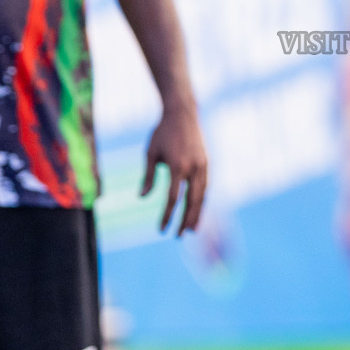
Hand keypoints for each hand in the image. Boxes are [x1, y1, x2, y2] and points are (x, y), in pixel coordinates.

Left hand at [141, 107, 207, 233]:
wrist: (182, 112)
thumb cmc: (162, 132)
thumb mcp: (151, 153)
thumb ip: (148, 176)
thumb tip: (142, 198)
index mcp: (177, 166)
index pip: (172, 198)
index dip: (167, 216)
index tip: (161, 230)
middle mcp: (193, 168)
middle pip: (191, 201)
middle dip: (185, 220)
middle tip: (179, 236)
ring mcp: (203, 165)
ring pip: (202, 195)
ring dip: (197, 213)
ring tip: (191, 229)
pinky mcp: (207, 162)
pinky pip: (205, 186)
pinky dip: (201, 200)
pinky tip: (196, 209)